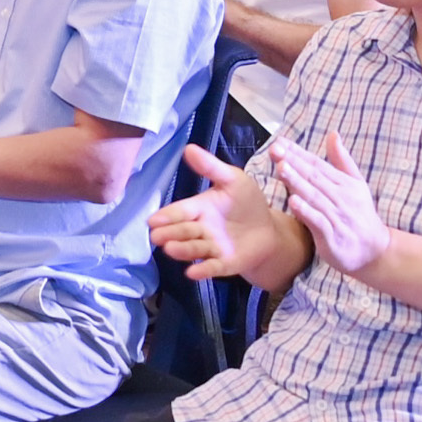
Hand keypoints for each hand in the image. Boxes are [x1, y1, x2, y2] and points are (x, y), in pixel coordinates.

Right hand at [150, 142, 277, 275]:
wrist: (269, 230)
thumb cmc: (246, 204)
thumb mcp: (232, 180)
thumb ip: (210, 167)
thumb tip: (188, 148)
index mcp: (200, 208)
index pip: (181, 211)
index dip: (167, 215)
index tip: (152, 220)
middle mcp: (202, 230)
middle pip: (184, 231)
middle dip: (170, 233)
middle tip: (156, 236)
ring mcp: (212, 248)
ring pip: (194, 249)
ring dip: (182, 250)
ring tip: (170, 249)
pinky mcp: (225, 264)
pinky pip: (212, 267)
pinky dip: (202, 270)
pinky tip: (192, 273)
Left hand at [258, 129, 392, 281]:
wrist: (375, 250)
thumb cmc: (361, 214)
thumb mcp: (356, 184)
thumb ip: (342, 160)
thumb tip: (333, 134)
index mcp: (345, 183)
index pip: (318, 164)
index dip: (298, 153)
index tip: (280, 143)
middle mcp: (341, 197)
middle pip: (314, 177)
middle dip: (293, 163)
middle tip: (275, 150)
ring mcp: (337, 216)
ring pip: (314, 196)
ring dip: (297, 182)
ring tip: (280, 168)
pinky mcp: (333, 236)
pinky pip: (318, 221)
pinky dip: (306, 211)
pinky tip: (293, 202)